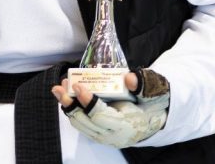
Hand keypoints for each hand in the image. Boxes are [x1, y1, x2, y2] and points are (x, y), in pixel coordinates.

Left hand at [52, 69, 168, 148]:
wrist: (154, 122)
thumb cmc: (153, 106)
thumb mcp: (155, 93)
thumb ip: (144, 85)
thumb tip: (129, 78)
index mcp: (126, 125)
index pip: (101, 116)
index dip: (88, 102)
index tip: (78, 86)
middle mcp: (112, 135)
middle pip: (85, 122)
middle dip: (70, 104)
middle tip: (60, 87)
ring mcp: (104, 137)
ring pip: (80, 124)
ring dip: (67, 106)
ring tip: (59, 89)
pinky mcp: (98, 134)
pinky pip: (81, 123)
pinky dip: (72, 109)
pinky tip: (66, 95)